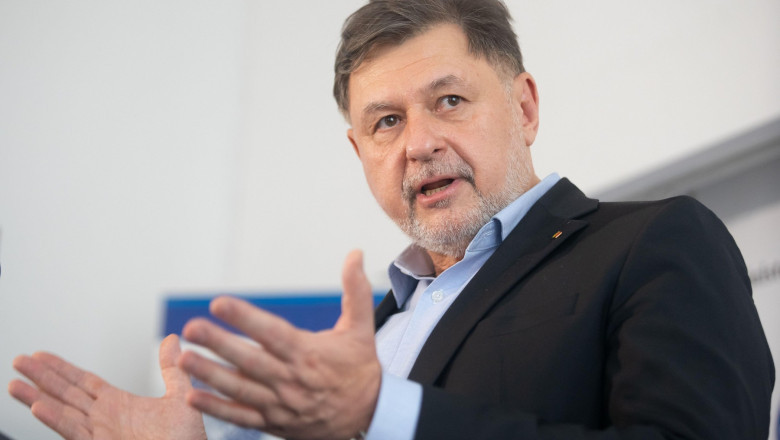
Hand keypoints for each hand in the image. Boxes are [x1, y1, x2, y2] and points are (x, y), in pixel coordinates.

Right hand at [8, 334, 206, 439]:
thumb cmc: (184, 438)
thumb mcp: (179, 396)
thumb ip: (171, 369)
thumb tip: (172, 339)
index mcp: (118, 404)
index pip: (83, 381)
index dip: (62, 368)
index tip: (41, 354)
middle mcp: (104, 418)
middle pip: (66, 392)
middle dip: (42, 376)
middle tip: (19, 360)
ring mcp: (99, 433)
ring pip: (62, 411)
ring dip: (37, 396)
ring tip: (14, 383)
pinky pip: (74, 431)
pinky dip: (55, 419)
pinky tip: (37, 406)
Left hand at [179, 249, 381, 439]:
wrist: (369, 414)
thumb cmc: (360, 368)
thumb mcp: (362, 328)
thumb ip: (356, 290)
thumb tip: (355, 254)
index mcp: (309, 353)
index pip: (272, 333)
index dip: (245, 318)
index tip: (219, 303)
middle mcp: (292, 380)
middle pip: (250, 360)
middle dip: (218, 343)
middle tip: (192, 328)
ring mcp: (282, 404)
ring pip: (240, 389)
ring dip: (210, 374)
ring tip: (185, 359)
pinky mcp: (275, 423)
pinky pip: (241, 417)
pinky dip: (217, 409)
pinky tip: (193, 396)